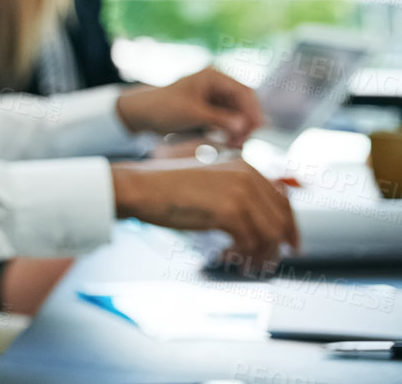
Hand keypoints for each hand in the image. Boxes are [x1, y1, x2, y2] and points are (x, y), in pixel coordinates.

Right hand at [111, 160, 299, 274]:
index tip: (290, 247)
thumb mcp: (210, 183)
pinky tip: (225, 256)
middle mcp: (248, 176)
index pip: (283, 202)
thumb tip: (262, 223)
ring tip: (244, 264)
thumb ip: (237, 194)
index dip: (290, 229)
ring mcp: (240, 193)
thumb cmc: (168, 188)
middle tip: (265, 264)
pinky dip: (241, 255)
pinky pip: (250, 243)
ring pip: (270, 235)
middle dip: (277, 248)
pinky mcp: (229, 211)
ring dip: (260, 255)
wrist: (141, 187)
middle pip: (282, 221)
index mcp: (245, 167)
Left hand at [114, 67, 263, 145]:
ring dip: (239, 130)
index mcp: (213, 77)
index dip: (253, 111)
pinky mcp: (211, 110)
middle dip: (246, 123)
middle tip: (243, 142)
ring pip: (238, 114)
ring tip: (235, 145)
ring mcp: (215, 97)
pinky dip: (231, 131)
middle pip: (243, 104)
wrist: (142, 114)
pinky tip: (230, 143)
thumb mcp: (193, 114)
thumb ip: (220, 119)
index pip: (243, 92)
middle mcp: (217, 85)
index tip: (257, 129)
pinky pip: (228, 120)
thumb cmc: (164, 108)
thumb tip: (244, 125)